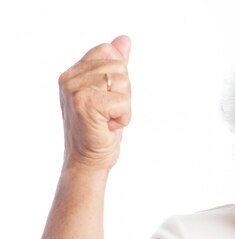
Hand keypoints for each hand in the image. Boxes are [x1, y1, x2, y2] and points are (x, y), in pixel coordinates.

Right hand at [58, 35, 130, 173]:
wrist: (88, 161)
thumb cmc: (100, 131)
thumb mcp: (109, 93)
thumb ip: (114, 65)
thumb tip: (124, 39)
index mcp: (73, 72)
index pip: (108, 51)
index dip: (118, 77)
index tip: (107, 99)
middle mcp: (70, 78)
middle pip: (119, 67)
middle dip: (123, 93)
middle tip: (108, 113)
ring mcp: (75, 89)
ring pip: (123, 82)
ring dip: (124, 106)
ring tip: (107, 120)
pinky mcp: (85, 103)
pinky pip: (123, 101)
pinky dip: (123, 117)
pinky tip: (108, 127)